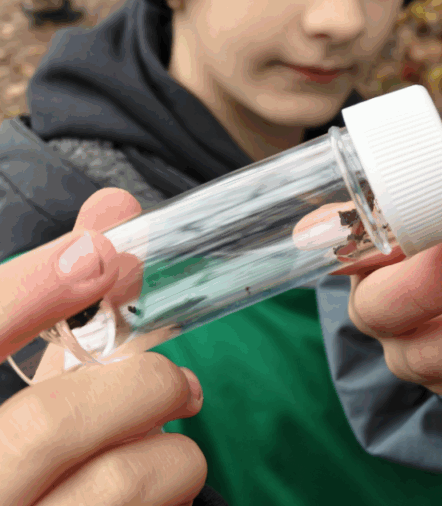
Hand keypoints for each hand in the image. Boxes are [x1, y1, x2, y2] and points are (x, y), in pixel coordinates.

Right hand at [1, 188, 206, 504]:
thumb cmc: (20, 466)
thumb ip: (53, 310)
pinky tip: (156, 492)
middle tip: (178, 384)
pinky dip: (173, 492)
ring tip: (169, 449)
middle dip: (140, 386)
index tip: (99, 252)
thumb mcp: (18, 392)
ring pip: (120, 482)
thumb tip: (116, 210)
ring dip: (172, 452)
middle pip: (48, 425)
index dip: (24, 294)